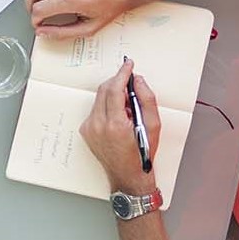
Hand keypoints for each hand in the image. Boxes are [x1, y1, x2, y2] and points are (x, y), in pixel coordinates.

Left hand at [80, 59, 160, 195]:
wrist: (127, 175)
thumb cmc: (142, 153)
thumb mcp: (153, 126)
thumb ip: (146, 99)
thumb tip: (138, 80)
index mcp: (114, 125)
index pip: (114, 90)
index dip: (122, 74)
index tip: (128, 64)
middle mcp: (97, 125)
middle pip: (104, 91)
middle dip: (118, 83)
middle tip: (133, 87)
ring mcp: (89, 128)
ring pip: (99, 99)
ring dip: (114, 96)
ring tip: (128, 110)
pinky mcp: (85, 131)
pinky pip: (96, 110)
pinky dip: (108, 107)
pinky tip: (119, 118)